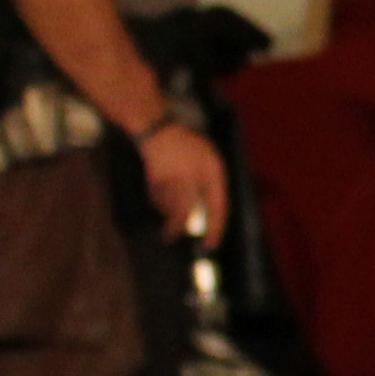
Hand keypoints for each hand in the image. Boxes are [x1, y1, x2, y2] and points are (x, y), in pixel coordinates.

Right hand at [140, 122, 230, 244]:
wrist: (160, 131)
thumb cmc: (188, 146)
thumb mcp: (209, 159)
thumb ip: (213, 185)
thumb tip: (210, 215)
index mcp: (213, 169)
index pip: (218, 205)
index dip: (216, 227)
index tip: (211, 244)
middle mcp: (194, 173)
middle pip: (184, 212)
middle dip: (176, 228)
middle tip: (171, 238)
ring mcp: (174, 175)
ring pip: (168, 207)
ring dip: (164, 212)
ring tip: (162, 207)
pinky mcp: (156, 177)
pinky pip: (156, 198)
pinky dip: (156, 199)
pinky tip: (157, 190)